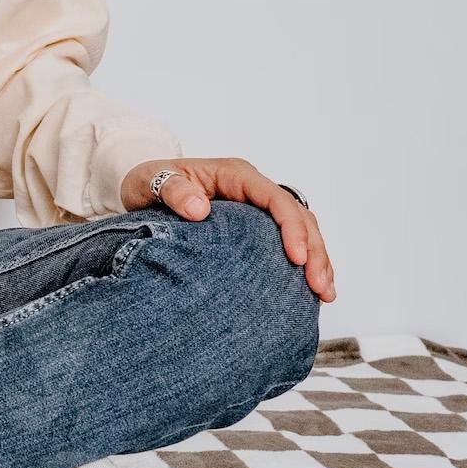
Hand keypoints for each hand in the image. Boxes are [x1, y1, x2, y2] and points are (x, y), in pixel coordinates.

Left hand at [121, 156, 335, 302]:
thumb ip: (173, 190)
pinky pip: (287, 242)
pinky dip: (303, 263)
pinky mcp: (255, 228)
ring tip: (325, 292)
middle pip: (298, 215)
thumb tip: (199, 209)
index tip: (296, 258)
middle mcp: (252, 190)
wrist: (141, 185)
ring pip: (301, 229)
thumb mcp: (151, 181)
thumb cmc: (147, 180)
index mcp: (236, 175)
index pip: (276, 199)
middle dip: (314, 249)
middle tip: (319, 285)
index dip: (291, 227)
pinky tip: (311, 291)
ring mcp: (256, 208)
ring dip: (316, 258)